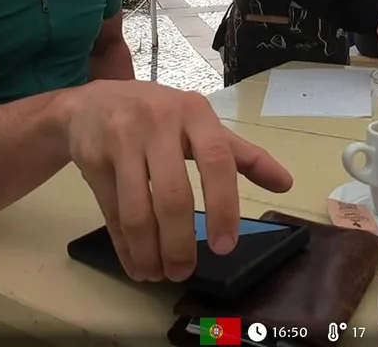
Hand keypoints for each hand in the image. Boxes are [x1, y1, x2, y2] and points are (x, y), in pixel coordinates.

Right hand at [65, 80, 292, 281]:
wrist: (91, 103)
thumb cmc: (158, 115)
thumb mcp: (200, 124)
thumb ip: (242, 154)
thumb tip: (286, 184)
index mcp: (194, 113)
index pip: (217, 161)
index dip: (224, 206)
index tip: (224, 245)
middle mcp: (157, 123)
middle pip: (173, 195)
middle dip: (180, 243)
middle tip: (184, 272)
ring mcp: (120, 140)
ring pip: (137, 210)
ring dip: (149, 251)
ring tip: (158, 273)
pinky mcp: (92, 159)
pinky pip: (111, 212)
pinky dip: (125, 246)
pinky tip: (136, 263)